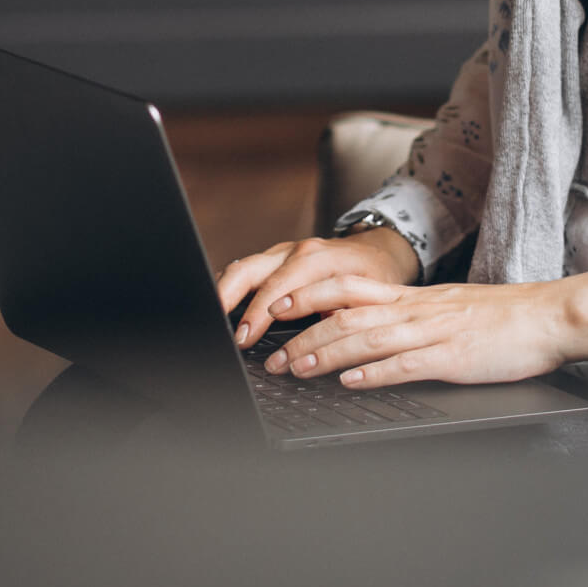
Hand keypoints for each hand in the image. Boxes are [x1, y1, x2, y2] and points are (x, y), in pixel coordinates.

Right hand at [215, 229, 419, 351]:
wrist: (376, 249)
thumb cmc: (372, 274)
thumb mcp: (366, 294)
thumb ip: (340, 311)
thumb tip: (319, 337)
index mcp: (316, 259)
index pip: (279, 285)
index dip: (259, 313)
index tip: (246, 337)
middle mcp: (294, 252)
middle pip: (249, 269)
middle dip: (228, 298)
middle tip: (217, 328)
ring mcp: (281, 253)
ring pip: (241, 267)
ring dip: (223, 293)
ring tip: (211, 319)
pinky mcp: (273, 260)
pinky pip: (245, 270)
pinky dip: (230, 288)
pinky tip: (221, 307)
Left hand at [258, 270, 587, 388]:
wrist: (550, 317)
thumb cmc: (503, 318)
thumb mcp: (448, 309)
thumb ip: (409, 318)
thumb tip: (370, 334)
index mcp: (414, 298)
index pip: (349, 287)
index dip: (308, 296)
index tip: (275, 308)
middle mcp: (416, 310)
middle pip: (346, 314)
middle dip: (303, 334)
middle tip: (273, 356)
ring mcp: (434, 332)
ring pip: (367, 338)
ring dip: (325, 354)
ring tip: (296, 368)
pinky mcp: (454, 358)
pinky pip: (406, 364)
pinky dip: (374, 374)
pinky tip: (350, 383)